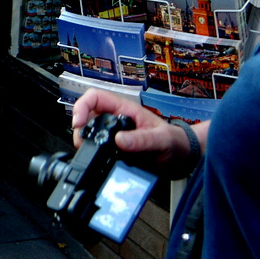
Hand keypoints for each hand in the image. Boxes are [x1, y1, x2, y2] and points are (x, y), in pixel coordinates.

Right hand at [71, 88, 191, 164]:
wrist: (181, 159)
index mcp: (125, 109)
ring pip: (89, 133)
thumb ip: (142, 140)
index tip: (78, 122)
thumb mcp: (161, 139)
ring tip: (90, 154)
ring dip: (85, 143)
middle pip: (86, 116)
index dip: (82, 106)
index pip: (95, 97)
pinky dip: (93, 154)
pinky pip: (97, 148)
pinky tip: (98, 161)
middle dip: (80, 130)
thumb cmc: (175, 142)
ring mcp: (114, 135)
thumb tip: (119, 140)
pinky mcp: (114, 150)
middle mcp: (116, 120)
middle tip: (83, 144)